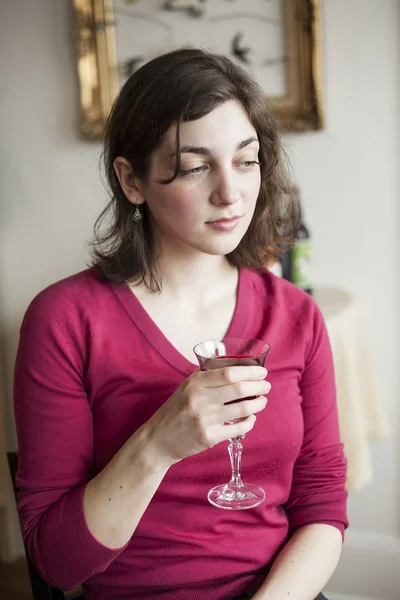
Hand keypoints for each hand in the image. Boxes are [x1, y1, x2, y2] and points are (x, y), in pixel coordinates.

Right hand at [144, 366, 270, 465]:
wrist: (158, 439)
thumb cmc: (175, 410)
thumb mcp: (186, 387)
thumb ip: (206, 376)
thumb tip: (233, 365)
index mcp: (195, 383)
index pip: (228, 373)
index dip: (250, 372)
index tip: (262, 372)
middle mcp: (200, 399)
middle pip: (239, 388)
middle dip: (259, 386)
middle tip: (266, 386)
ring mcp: (205, 419)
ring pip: (243, 408)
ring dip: (258, 403)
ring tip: (262, 400)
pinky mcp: (209, 437)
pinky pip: (238, 428)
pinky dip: (250, 422)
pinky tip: (251, 418)